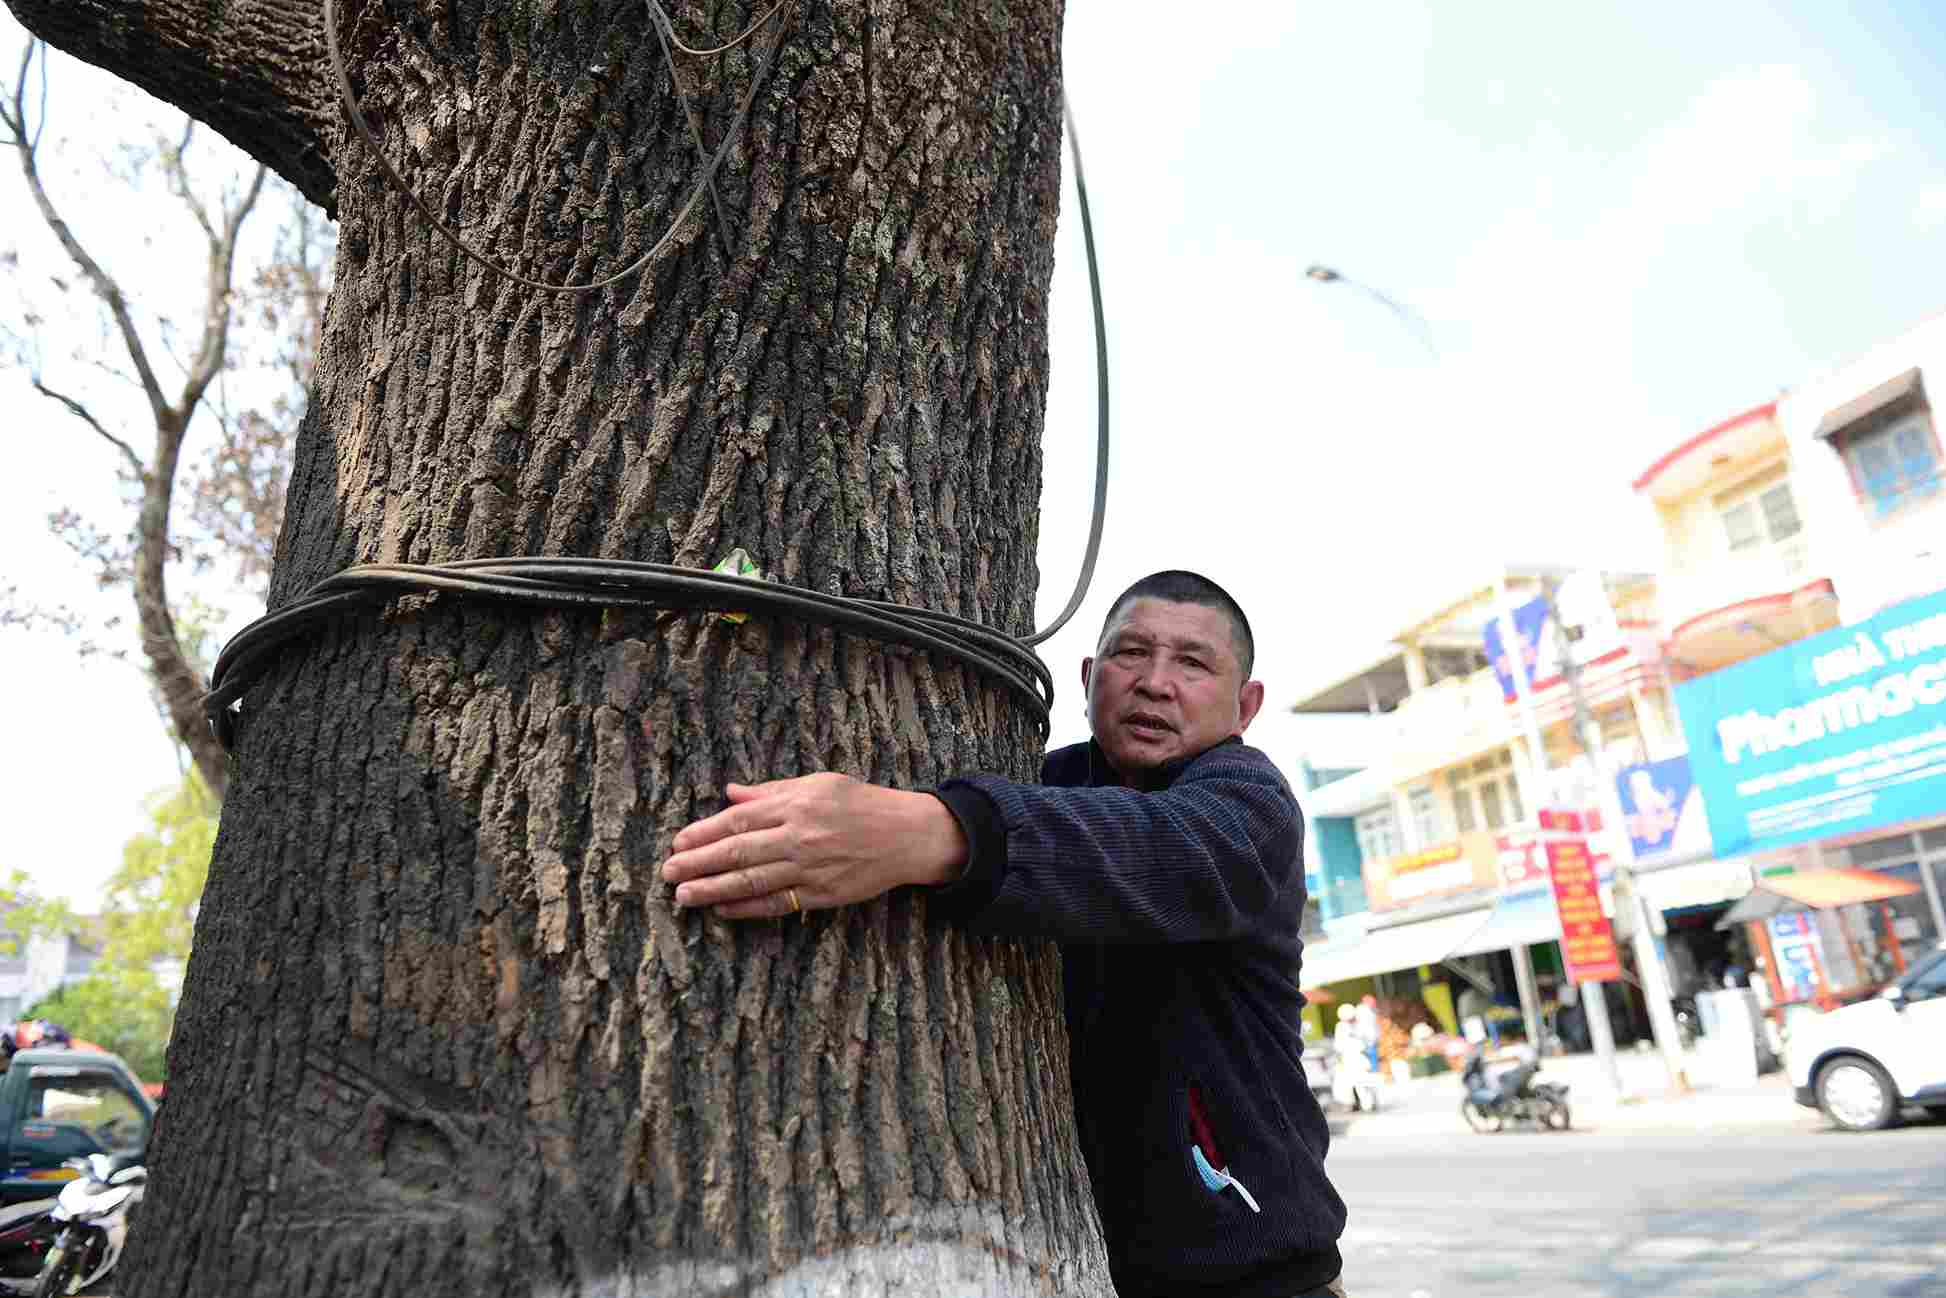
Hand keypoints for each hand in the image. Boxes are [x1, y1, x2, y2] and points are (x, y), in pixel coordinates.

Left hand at [661, 773, 967, 919]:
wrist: (906, 835)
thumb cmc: (861, 804)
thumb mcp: (818, 784)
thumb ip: (771, 791)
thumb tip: (730, 793)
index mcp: (796, 805)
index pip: (739, 819)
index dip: (704, 832)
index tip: (677, 842)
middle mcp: (800, 837)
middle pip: (738, 852)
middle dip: (698, 864)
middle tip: (667, 873)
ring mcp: (810, 868)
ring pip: (752, 881)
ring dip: (713, 890)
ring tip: (684, 896)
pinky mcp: (822, 895)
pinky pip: (777, 904)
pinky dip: (747, 908)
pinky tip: (722, 909)